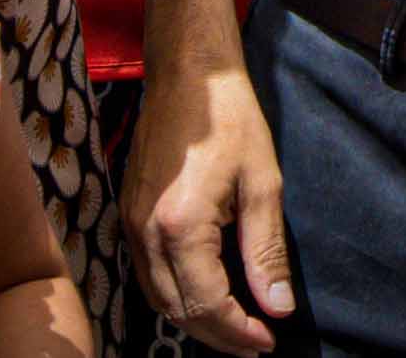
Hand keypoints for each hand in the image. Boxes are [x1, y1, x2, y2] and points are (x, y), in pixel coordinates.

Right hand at [123, 54, 292, 353]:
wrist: (188, 75)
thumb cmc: (230, 120)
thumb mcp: (263, 185)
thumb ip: (266, 252)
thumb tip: (277, 307)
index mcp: (181, 227)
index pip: (207, 305)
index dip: (239, 332)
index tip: (269, 340)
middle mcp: (146, 233)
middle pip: (177, 311)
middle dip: (217, 335)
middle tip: (255, 344)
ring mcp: (130, 225)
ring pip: (157, 298)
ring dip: (194, 320)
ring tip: (234, 327)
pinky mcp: (128, 215)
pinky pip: (146, 274)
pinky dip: (174, 295)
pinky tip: (204, 294)